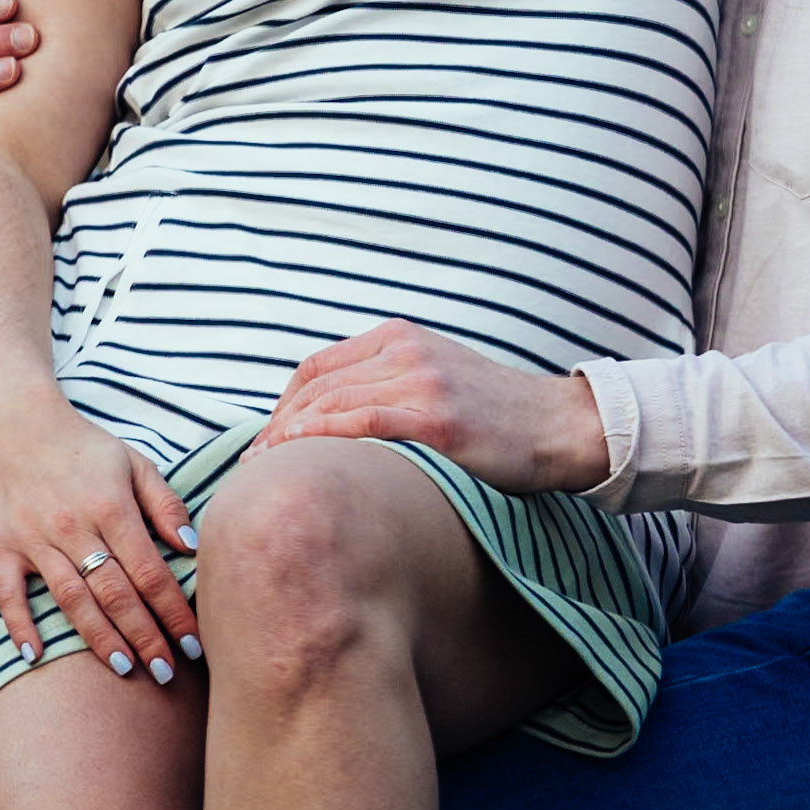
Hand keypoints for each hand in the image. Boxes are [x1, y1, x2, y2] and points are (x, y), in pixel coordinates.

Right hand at [0, 388, 201, 681]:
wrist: (20, 425)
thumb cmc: (86, 447)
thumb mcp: (135, 462)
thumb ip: (164, 504)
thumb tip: (190, 545)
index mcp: (113, 508)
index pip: (150, 572)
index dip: (174, 611)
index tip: (194, 642)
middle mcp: (75, 528)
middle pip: (115, 594)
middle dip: (144, 636)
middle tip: (166, 672)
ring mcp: (36, 541)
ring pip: (72, 600)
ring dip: (98, 638)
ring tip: (124, 668)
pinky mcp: (4, 547)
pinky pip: (10, 593)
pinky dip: (20, 625)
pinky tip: (35, 655)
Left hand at [244, 320, 610, 493]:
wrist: (558, 425)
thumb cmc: (498, 415)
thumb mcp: (437, 380)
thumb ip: (390, 386)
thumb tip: (334, 423)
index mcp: (402, 337)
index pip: (318, 366)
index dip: (283, 405)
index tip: (265, 443)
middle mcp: (406, 348)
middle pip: (315, 383)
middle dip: (275, 425)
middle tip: (251, 466)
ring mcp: (422, 379)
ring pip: (331, 401)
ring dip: (288, 437)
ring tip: (263, 473)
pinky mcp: (438, 415)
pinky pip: (363, 421)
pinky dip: (322, 436)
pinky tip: (297, 456)